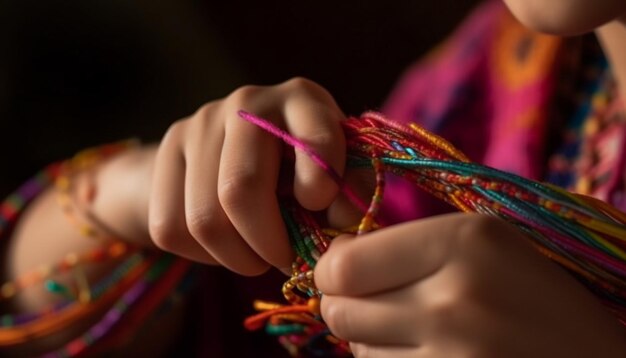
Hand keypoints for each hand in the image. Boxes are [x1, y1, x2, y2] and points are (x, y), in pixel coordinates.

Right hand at [148, 78, 345, 274]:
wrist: (234, 152)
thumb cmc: (298, 168)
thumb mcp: (335, 172)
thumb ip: (349, 194)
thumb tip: (343, 228)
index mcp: (302, 99)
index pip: (315, 142)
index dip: (321, 188)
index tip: (319, 210)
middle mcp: (247, 102)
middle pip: (240, 189)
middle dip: (268, 244)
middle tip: (286, 260)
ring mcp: (199, 124)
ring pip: (204, 219)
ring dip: (238, 258)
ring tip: (259, 258)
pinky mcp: (164, 151)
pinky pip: (170, 228)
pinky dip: (202, 256)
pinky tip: (226, 245)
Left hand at [315, 213, 625, 356]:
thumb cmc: (536, 297)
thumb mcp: (484, 245)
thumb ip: (407, 245)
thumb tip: (331, 263)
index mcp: (464, 241)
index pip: (345, 265)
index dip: (332, 271)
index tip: (343, 273)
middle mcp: (453, 298)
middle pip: (341, 310)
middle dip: (347, 305)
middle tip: (377, 303)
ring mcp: (452, 356)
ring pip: (358, 349)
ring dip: (372, 340)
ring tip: (418, 331)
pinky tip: (429, 356)